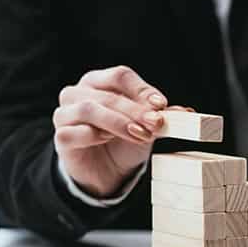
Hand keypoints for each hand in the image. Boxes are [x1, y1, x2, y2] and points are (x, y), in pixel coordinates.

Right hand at [52, 65, 189, 197]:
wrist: (105, 171)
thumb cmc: (123, 141)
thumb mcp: (146, 127)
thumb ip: (162, 117)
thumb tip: (186, 111)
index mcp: (99, 81)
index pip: (120, 75)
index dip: (142, 89)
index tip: (162, 105)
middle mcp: (78, 92)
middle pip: (108, 94)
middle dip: (135, 110)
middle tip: (156, 124)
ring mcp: (65, 114)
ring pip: (89, 109)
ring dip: (118, 122)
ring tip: (139, 135)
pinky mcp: (61, 137)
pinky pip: (74, 132)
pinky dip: (95, 136)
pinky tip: (108, 142)